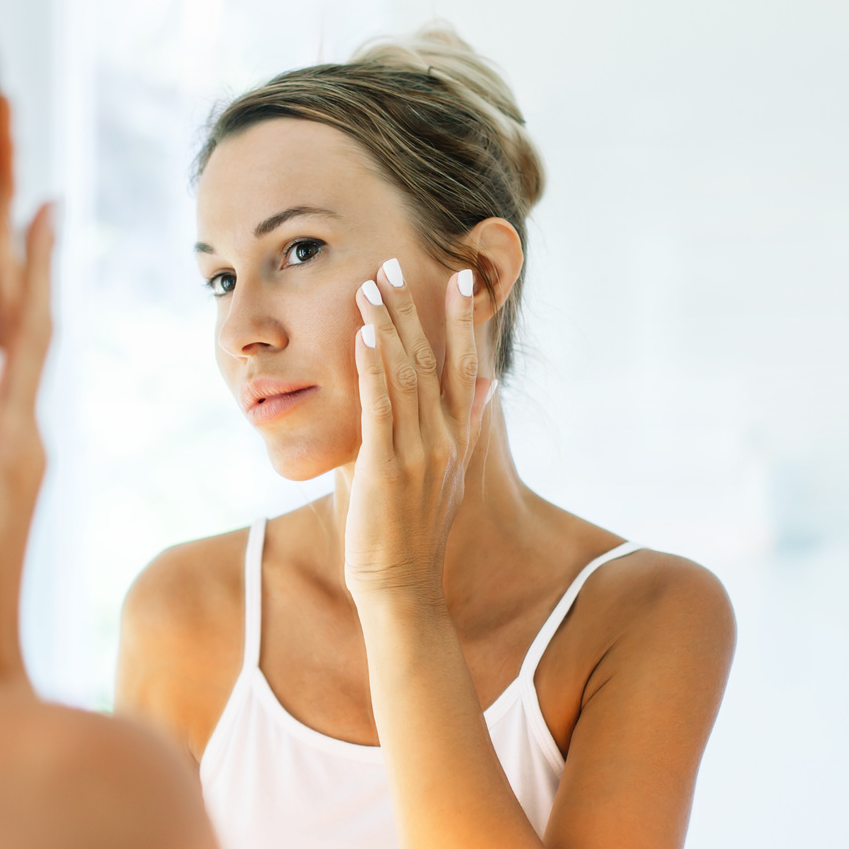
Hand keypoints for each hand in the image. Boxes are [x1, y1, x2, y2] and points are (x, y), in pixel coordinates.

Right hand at [0, 204, 54, 680]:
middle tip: (14, 189)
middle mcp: (19, 436)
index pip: (28, 329)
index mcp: (9, 437)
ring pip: (8, 352)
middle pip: (24, 327)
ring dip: (2, 293)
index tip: (42, 200)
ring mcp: (9, 454)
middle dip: (18, 258)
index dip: (32, 263)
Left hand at [344, 258, 492, 605]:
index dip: (462, 319)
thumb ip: (462, 424)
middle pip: (432, 359)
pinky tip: (364, 336)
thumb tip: (485, 382)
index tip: (461, 276)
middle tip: (394, 262)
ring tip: (370, 285)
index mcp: (457, 438)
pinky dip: (372, 368)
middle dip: (413, 307)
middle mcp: (444, 439)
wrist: (402, 586)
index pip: (465, 365)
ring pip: (404, 374)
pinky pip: (380, 407)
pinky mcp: (385, 467)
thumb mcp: (446, 474)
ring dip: (387, 325)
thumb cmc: (412, 531)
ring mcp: (418, 453)